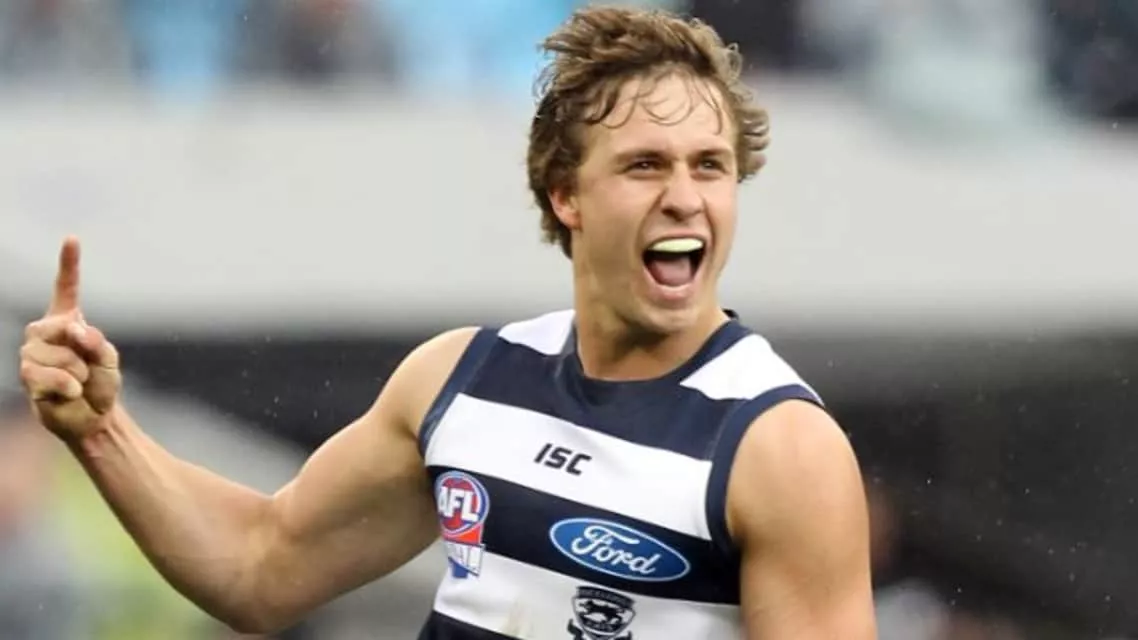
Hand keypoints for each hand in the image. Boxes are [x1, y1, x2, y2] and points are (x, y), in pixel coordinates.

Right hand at [19, 237, 121, 441]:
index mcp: (66, 320)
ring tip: (77, 382)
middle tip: (87, 369)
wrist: (93, 416)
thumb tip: (71, 327)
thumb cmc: (101, 383)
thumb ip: (94, 340)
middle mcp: (43, 332)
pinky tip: (69, 392)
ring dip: (77, 372)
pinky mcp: (27, 376)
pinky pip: (49, 376)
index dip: (69, 263)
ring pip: (57, 356)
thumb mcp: (109, 358)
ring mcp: (31, 353)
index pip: (65, 288)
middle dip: (83, 351)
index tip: (72, 238)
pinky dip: (67, 386)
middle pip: (62, 328)